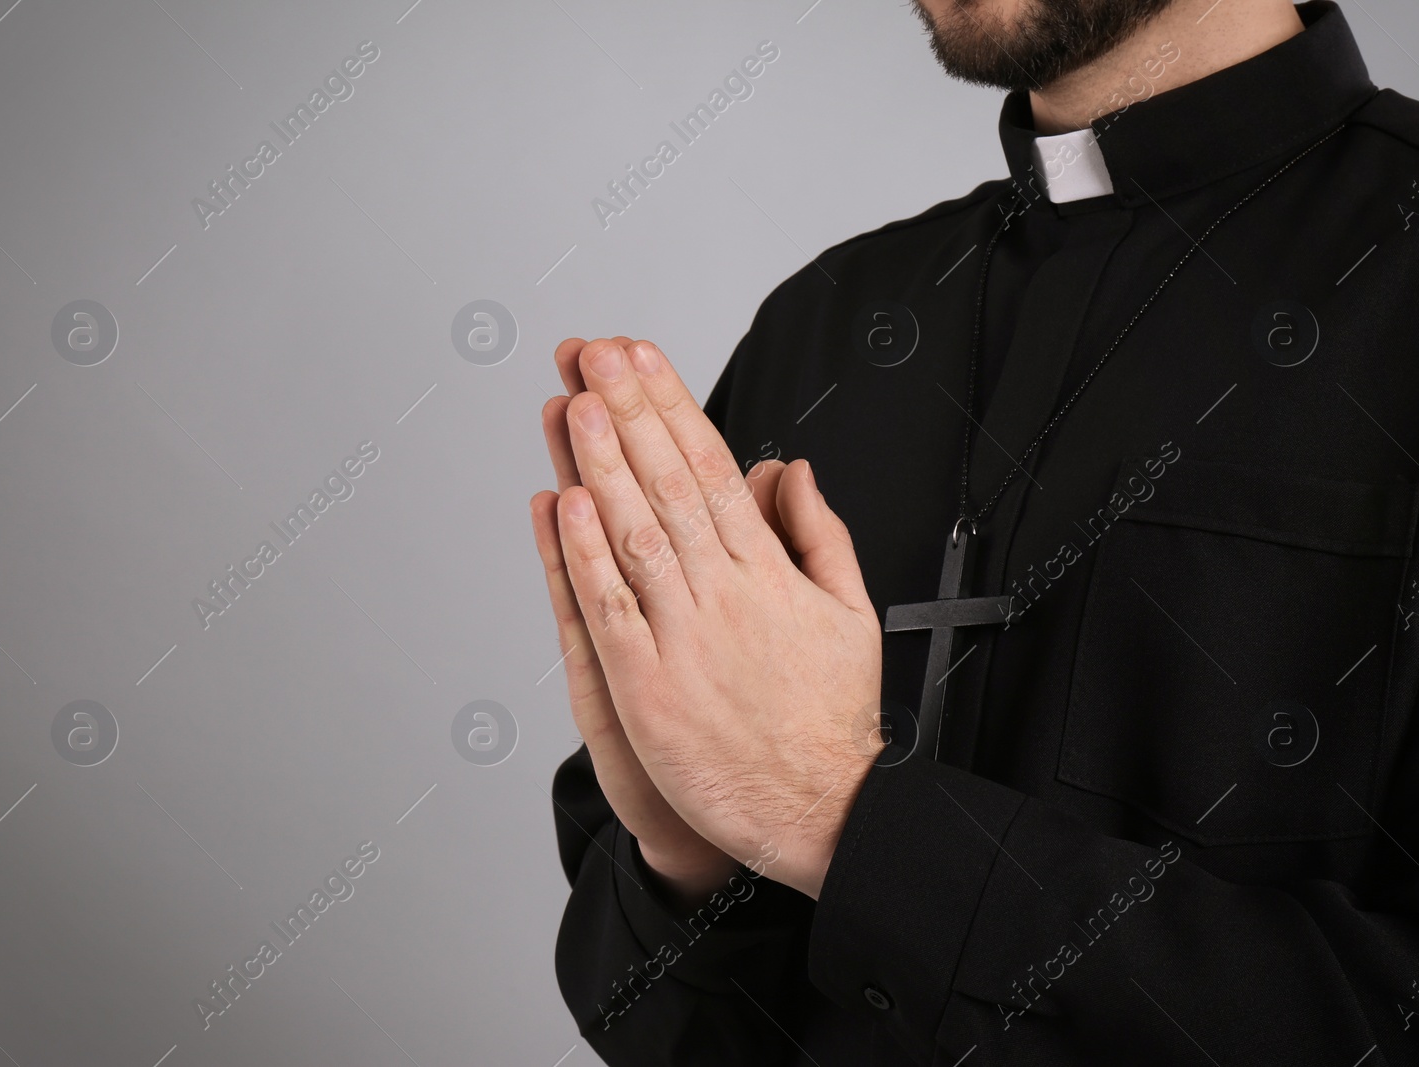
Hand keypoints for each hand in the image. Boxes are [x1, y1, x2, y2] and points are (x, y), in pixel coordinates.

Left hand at [546, 337, 882, 898]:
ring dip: (602, 465)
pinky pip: (611, 610)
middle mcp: (726, 593)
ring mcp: (684, 638)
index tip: (644, 359)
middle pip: (669, 485)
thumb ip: (819, 534)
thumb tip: (790, 470)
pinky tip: (566, 506)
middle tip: (595, 354)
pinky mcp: (649, 687)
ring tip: (575, 404)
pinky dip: (586, 557)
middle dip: (630, 412)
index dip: (674, 407)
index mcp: (770, 571)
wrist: (824, 811)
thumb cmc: (831, 718)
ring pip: (635, 534)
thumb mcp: (852, 611)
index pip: (714, 467)